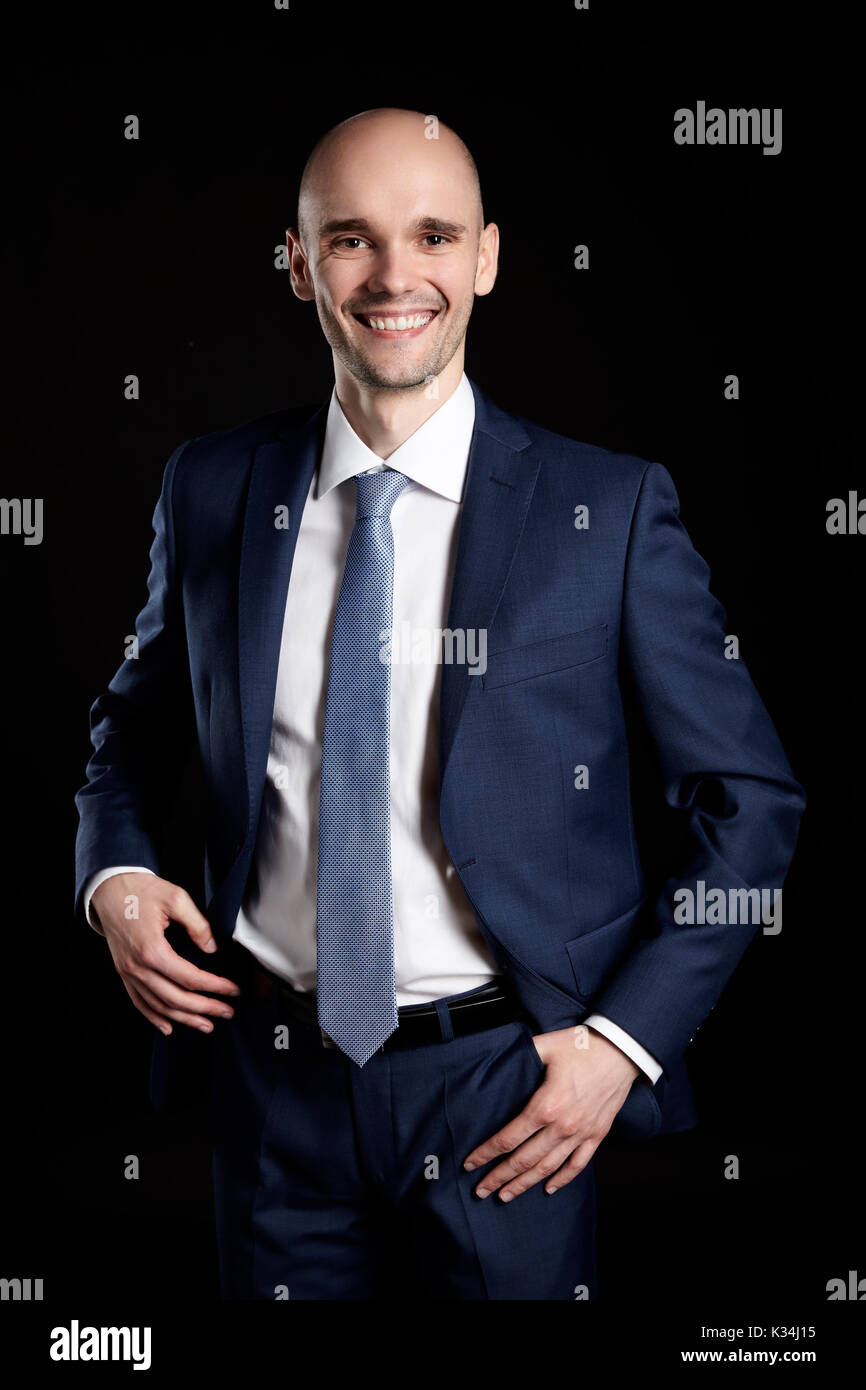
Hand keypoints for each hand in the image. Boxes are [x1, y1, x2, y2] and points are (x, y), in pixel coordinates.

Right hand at [91, 873, 240, 1035]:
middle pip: (175, 998)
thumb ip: (197, 924)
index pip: (189, 978)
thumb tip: (212, 948)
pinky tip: (168, 1027)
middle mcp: (137, 967)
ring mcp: (127, 972)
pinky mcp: (123, 972)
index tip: (234, 990)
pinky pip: (138, 1002)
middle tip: (228, 1012)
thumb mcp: (175, 898)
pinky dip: (154, 1017)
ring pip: (158, 1005)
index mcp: (151, 949)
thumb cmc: (141, 890)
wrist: (108, 889)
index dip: (214, 987)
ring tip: (206, 1025)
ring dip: (184, 1018)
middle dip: (205, 1009)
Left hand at [463, 1024, 640, 1200]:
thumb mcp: (545, 1046)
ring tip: (506, 1196)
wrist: (622, 1050)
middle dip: (499, 1177)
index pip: (508, 1138)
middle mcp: (562, 1126)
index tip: (470, 1164)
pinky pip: (578, 1164)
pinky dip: (563, 1179)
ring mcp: (581, 1134)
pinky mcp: (597, 1135)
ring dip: (525, 1184)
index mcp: (545, 1106)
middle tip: (481, 1191)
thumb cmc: (582, 1046)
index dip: (486, 1154)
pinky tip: (548, 1189)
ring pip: (548, 1168)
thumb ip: (520, 1056)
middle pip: (524, 1160)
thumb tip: (498, 1060)